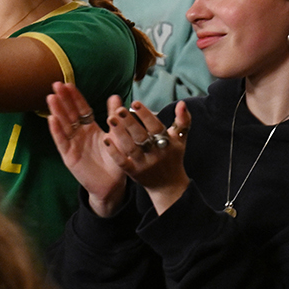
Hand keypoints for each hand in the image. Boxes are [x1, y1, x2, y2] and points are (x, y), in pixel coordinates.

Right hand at [46, 82, 127, 215]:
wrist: (113, 184)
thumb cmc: (115, 159)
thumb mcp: (117, 135)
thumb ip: (114, 116)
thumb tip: (115, 96)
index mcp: (90, 127)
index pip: (80, 109)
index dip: (75, 97)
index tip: (68, 84)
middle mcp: (79, 134)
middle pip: (69, 114)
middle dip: (63, 100)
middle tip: (56, 85)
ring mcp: (73, 144)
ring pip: (63, 125)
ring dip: (57, 111)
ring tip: (51, 98)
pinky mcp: (69, 156)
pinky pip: (62, 141)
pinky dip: (57, 130)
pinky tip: (52, 119)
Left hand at [102, 99, 191, 214]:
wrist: (169, 185)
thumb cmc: (173, 156)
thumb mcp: (180, 138)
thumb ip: (182, 120)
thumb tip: (181, 103)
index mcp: (167, 143)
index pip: (155, 127)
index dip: (145, 115)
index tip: (134, 103)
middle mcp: (155, 153)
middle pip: (141, 136)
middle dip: (130, 123)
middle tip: (119, 110)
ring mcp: (144, 164)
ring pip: (130, 148)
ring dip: (120, 134)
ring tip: (110, 119)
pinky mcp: (134, 173)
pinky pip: (122, 163)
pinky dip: (114, 152)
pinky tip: (105, 139)